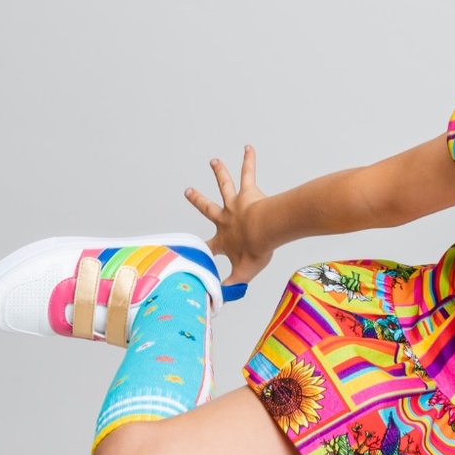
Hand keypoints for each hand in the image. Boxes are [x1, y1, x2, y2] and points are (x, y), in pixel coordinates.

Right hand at [185, 145, 271, 285]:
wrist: (265, 231)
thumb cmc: (256, 251)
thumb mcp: (243, 274)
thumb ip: (231, 289)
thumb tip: (218, 307)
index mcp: (223, 238)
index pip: (208, 247)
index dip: (201, 253)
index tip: (191, 253)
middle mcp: (225, 217)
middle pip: (208, 208)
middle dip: (198, 200)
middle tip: (188, 191)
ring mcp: (236, 203)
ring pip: (225, 185)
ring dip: (220, 173)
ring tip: (214, 161)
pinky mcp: (249, 193)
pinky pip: (248, 173)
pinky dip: (249, 160)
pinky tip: (249, 148)